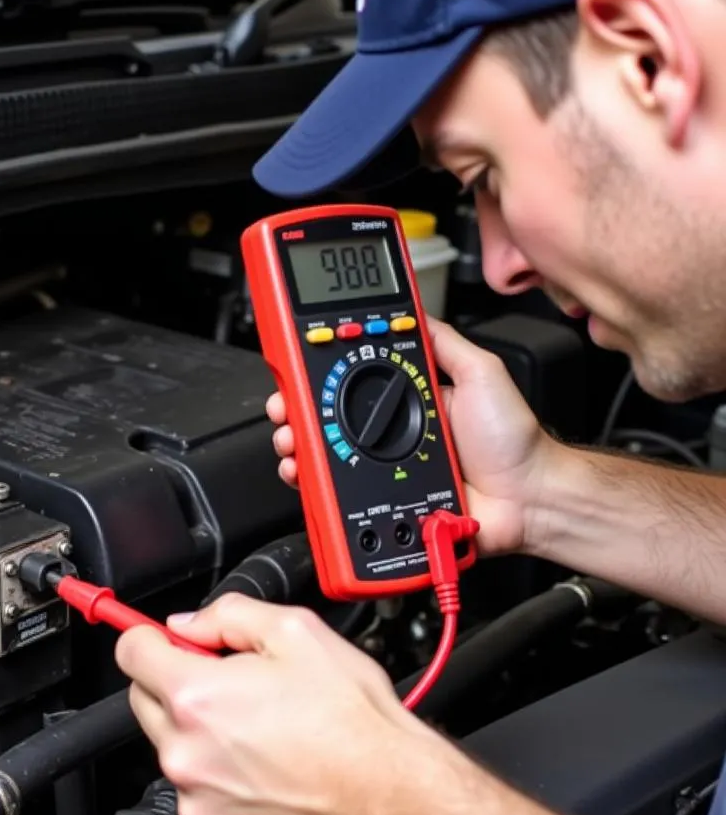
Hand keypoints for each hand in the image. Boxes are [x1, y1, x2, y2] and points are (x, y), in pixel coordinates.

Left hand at [114, 593, 441, 814]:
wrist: (390, 799)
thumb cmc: (353, 723)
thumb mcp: (297, 632)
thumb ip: (229, 615)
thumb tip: (189, 623)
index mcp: (197, 697)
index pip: (131, 652)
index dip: (150, 637)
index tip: (164, 641)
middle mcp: (185, 754)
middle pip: (145, 701)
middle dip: (176, 684)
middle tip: (230, 683)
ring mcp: (197, 801)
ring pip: (174, 751)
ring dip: (201, 736)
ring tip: (260, 731)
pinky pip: (199, 796)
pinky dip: (220, 781)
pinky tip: (265, 769)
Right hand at [267, 317, 555, 554]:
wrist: (527, 498)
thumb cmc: (512, 441)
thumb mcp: (480, 372)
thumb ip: (444, 343)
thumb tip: (412, 312)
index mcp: (407, 401)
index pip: (352, 382)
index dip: (321, 375)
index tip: (300, 367)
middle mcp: (389, 434)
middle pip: (327, 420)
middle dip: (296, 411)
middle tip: (286, 407)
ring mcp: (383, 469)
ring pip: (325, 457)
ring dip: (298, 447)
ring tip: (292, 441)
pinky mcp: (383, 502)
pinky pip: (341, 496)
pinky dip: (315, 488)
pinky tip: (307, 474)